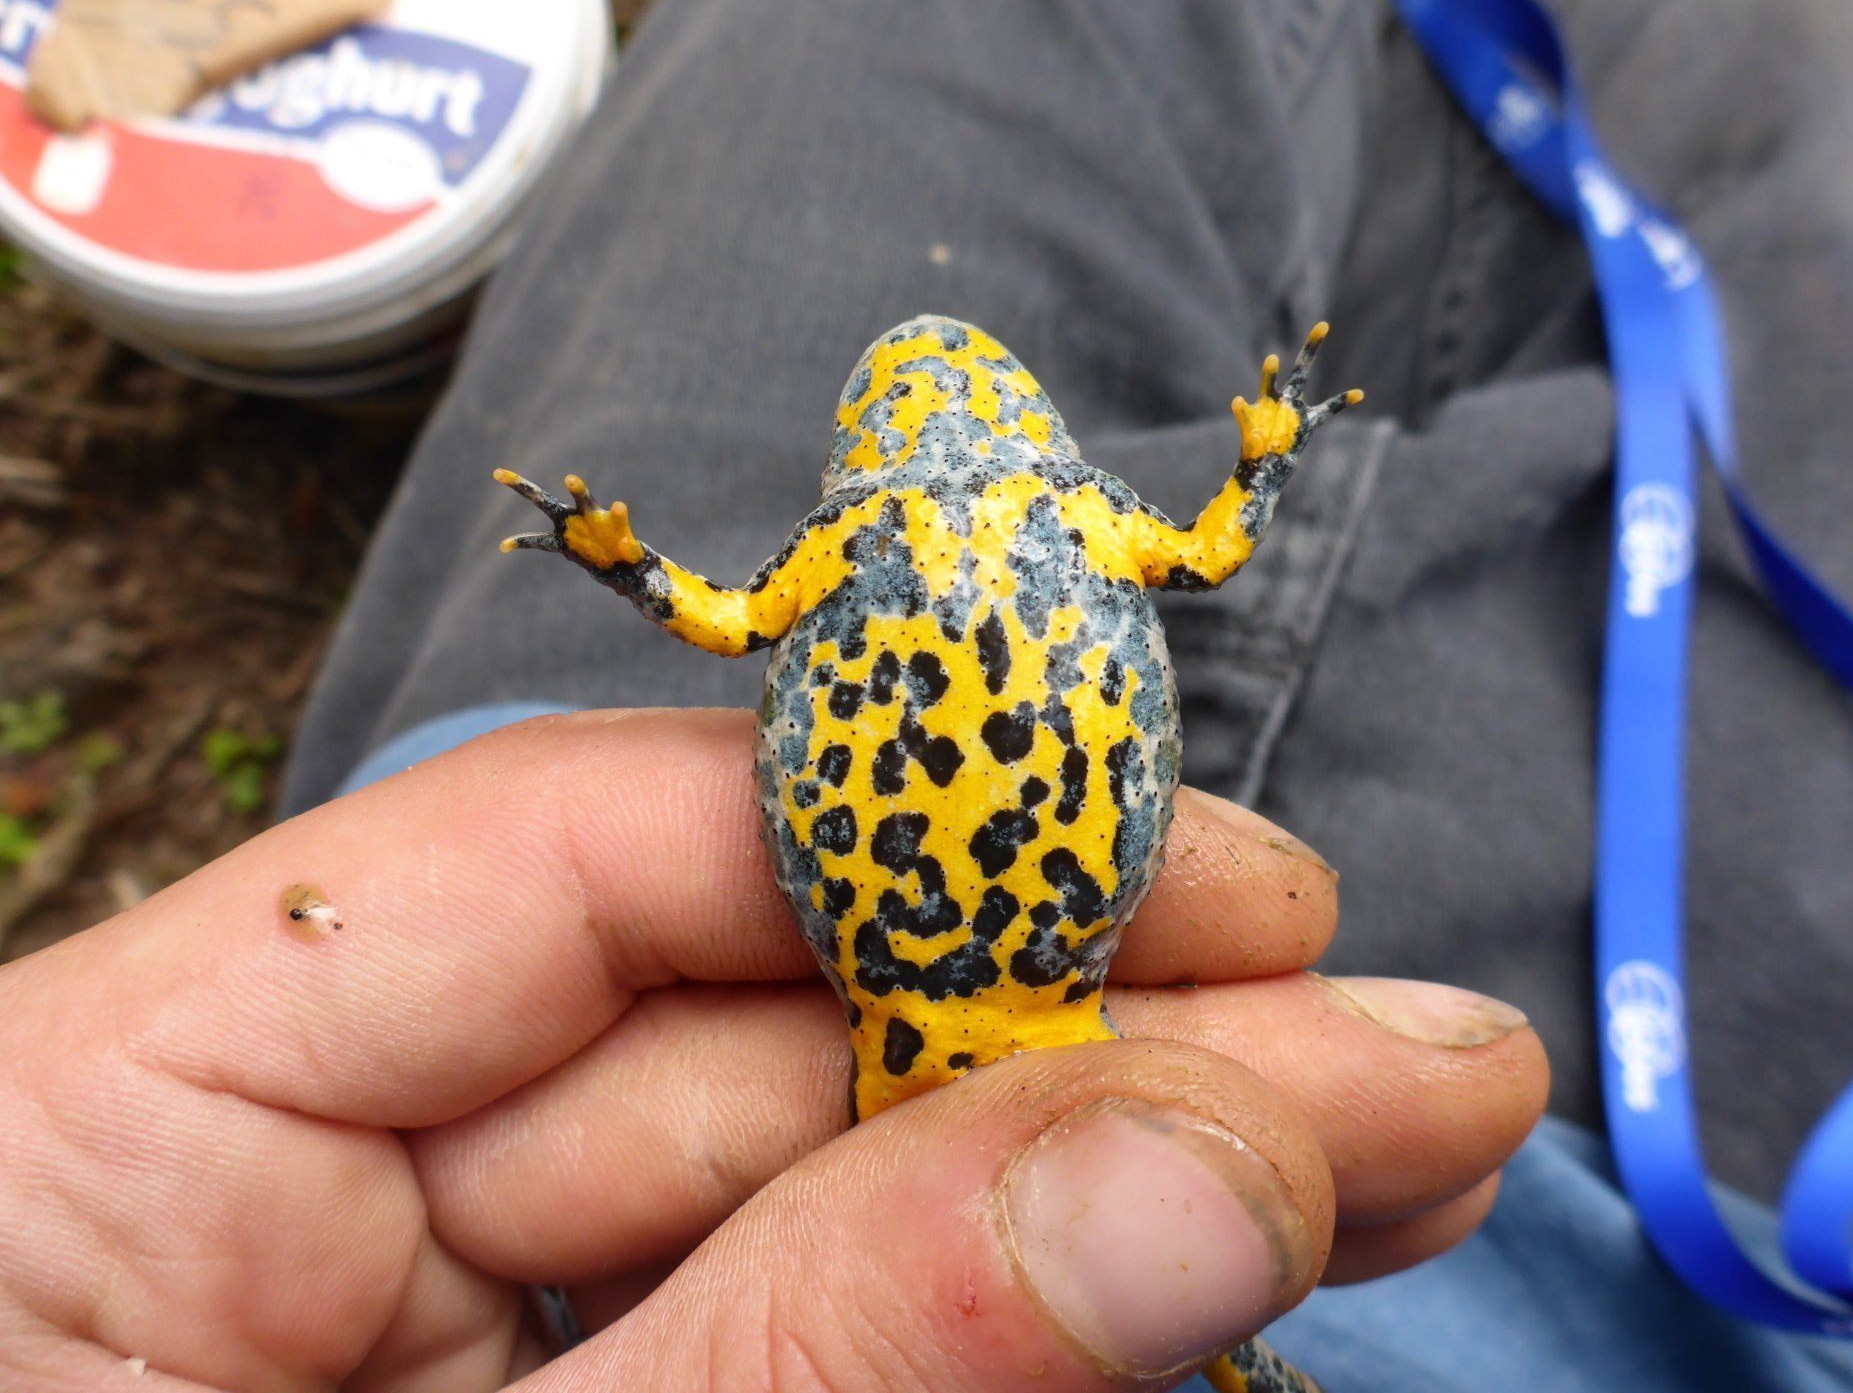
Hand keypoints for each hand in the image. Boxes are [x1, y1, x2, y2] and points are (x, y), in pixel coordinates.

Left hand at [0, 710, 1546, 1390]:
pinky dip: (993, 1319)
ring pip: (797, 1182)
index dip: (919, 838)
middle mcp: (265, 1181)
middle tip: (1398, 1053)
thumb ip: (822, 1355)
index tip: (1224, 888)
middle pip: (735, 1024)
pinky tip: (1188, 1278)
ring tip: (1379, 1147)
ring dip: (1097, 1171)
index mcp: (113, 1118)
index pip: (565, 858)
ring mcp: (396, 1325)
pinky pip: (783, 1325)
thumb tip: (1197, 1159)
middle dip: (1094, 1033)